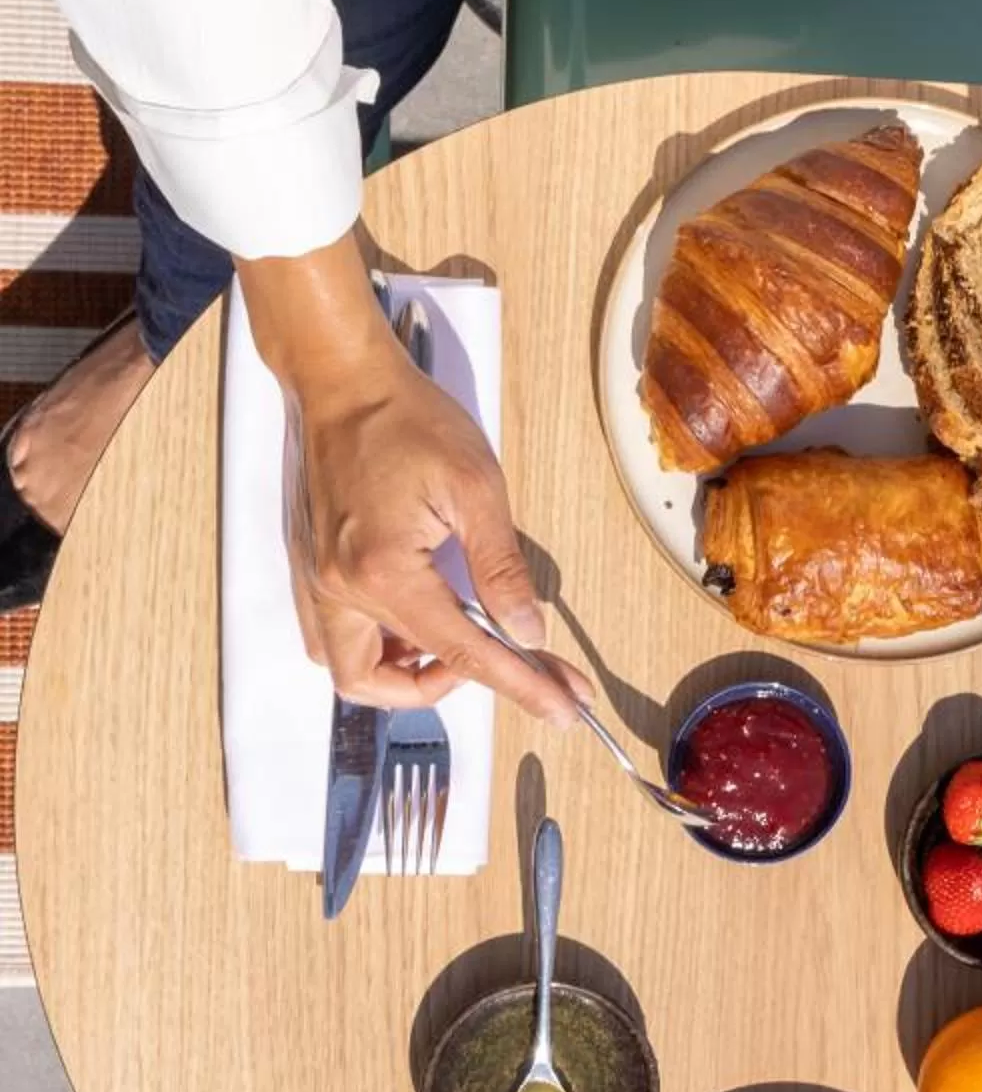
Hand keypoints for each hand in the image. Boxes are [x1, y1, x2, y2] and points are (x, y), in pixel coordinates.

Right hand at [241, 240, 586, 723]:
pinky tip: (421, 619)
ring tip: (458, 637)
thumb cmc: (409, 421)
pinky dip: (377, 646)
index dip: (519, 686)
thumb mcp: (475, 488)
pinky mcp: (309, 568)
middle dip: (444, 686)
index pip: (461, 652)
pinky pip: (334, 636)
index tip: (562, 709)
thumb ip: (502, 568)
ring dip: (402, 671)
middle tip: (500, 662)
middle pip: (382, 682)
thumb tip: (528, 631)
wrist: (344, 382)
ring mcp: (314, 579)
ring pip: (349, 667)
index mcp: (381, 571)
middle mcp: (336, 587)